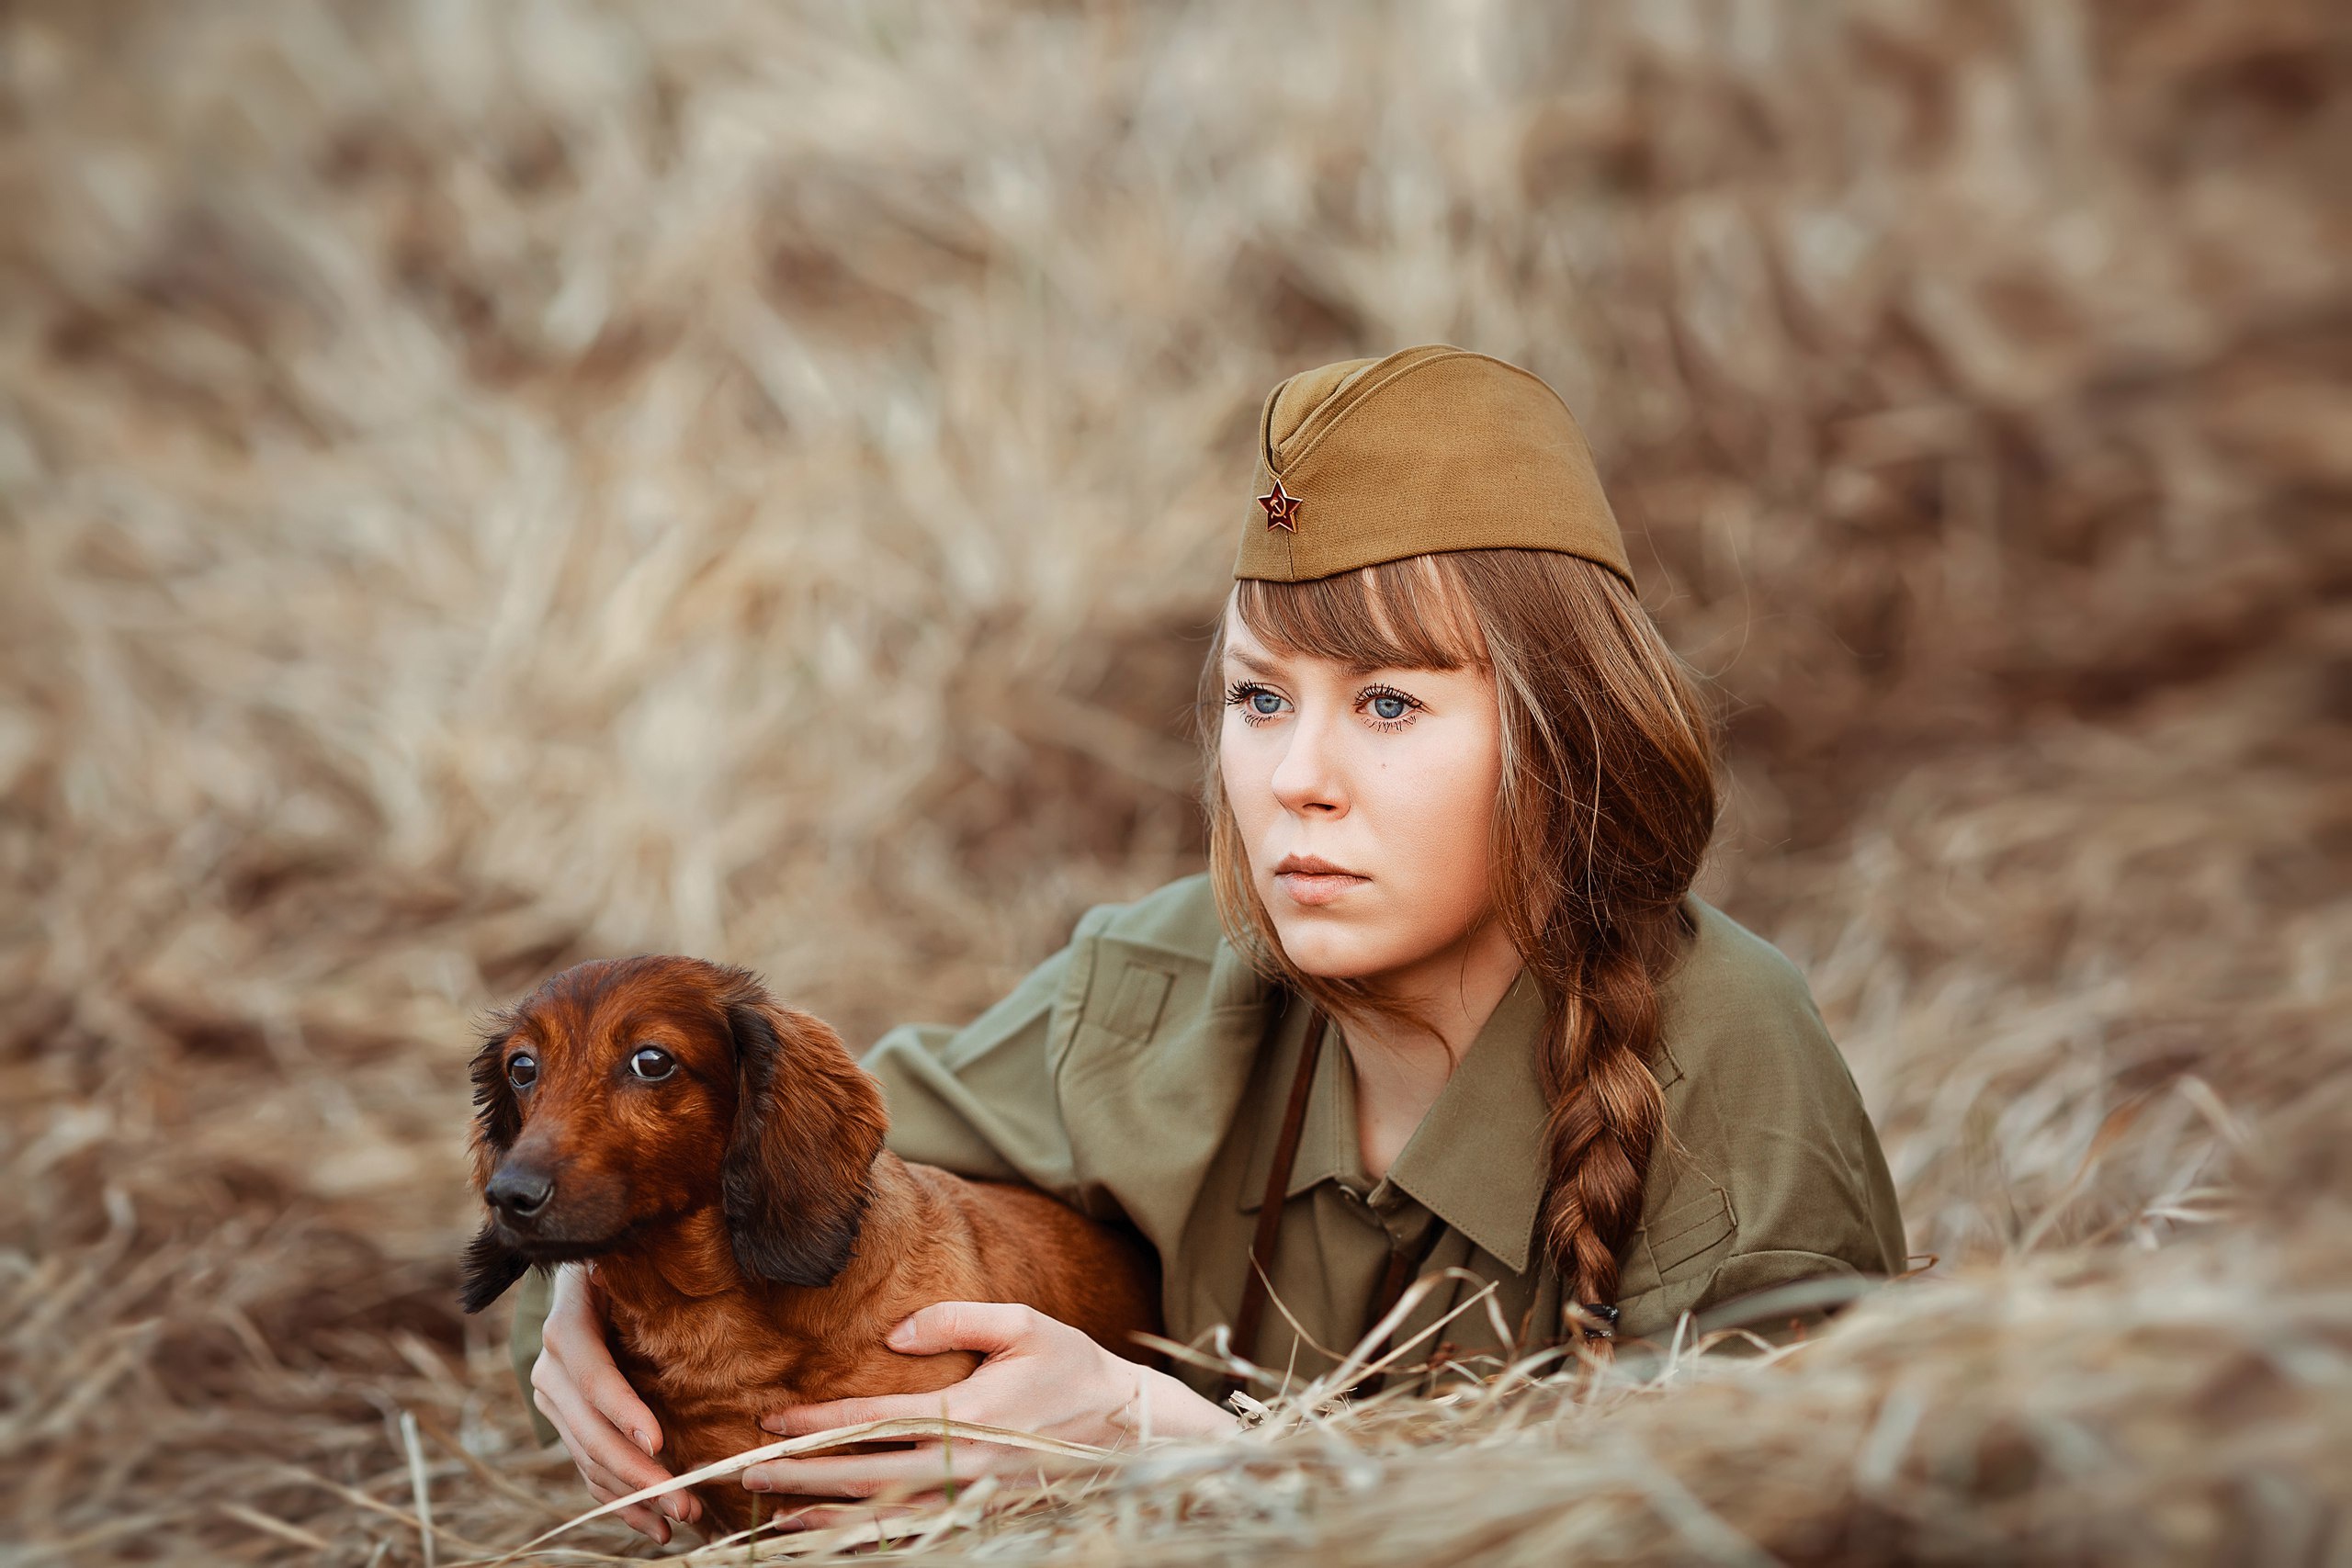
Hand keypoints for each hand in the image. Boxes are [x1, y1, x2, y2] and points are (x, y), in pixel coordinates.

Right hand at [530, 1262, 702, 1543]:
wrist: (584, 1276)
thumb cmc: (621, 1265)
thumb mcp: (624, 1260)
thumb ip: (646, 1277)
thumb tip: (702, 1280)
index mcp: (566, 1326)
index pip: (592, 1375)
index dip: (622, 1410)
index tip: (658, 1442)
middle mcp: (551, 1369)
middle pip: (591, 1431)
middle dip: (638, 1473)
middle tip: (684, 1502)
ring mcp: (553, 1402)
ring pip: (589, 1460)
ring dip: (634, 1496)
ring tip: (679, 1519)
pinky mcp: (564, 1425)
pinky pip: (588, 1472)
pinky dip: (619, 1501)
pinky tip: (652, 1524)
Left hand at [740, 1301, 1236, 1527]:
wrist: (1129, 1429)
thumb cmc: (1073, 1366)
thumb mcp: (1023, 1323)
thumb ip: (954, 1319)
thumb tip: (892, 1334)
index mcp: (969, 1413)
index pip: (876, 1420)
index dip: (820, 1421)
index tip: (775, 1416)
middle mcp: (964, 1465)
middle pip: (864, 1478)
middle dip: (800, 1476)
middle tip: (745, 1472)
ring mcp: (973, 1500)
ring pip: (883, 1519)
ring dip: (823, 1521)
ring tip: (771, 1518)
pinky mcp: (982, 1517)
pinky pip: (915, 1536)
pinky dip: (870, 1540)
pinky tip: (836, 1538)